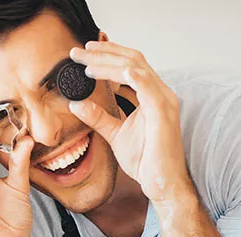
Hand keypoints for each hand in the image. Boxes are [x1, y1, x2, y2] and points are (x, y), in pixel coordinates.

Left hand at [68, 41, 191, 202]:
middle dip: (104, 53)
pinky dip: (134, 77)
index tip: (84, 53)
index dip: (107, 55)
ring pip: (136, 69)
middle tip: (79, 51)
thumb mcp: (114, 133)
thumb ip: (98, 117)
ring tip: (87, 63)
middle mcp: (160, 92)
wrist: (161, 182)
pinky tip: (119, 72)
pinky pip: (149, 89)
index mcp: (151, 94)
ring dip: (110, 63)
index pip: (129, 64)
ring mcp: (164, 101)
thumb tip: (76, 104)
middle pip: (132, 60)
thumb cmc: (146, 159)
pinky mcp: (164, 113)